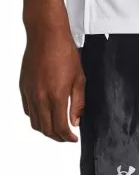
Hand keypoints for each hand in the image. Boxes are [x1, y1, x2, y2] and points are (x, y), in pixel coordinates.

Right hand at [20, 25, 84, 141]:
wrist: (46, 35)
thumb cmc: (65, 53)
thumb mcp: (80, 79)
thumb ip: (78, 103)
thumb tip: (75, 121)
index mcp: (56, 96)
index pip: (60, 127)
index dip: (67, 137)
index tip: (73, 139)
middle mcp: (40, 97)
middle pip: (46, 129)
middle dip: (57, 137)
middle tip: (66, 136)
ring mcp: (29, 93)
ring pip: (35, 122)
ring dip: (46, 129)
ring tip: (57, 129)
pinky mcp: (23, 87)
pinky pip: (28, 110)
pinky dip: (36, 118)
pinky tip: (45, 115)